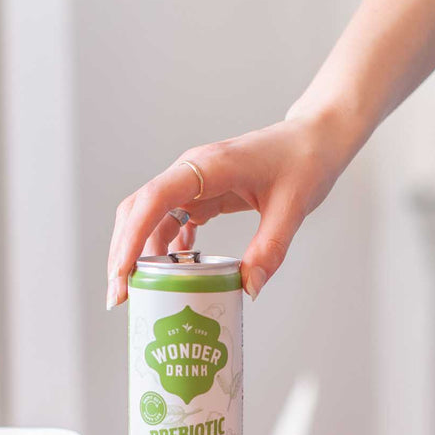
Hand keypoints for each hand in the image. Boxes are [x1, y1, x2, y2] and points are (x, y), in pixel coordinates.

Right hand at [104, 113, 349, 306]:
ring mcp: (194, 182)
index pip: (155, 199)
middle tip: (120, 295)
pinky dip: (165, 248)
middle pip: (138, 210)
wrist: (314, 139)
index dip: (132, 237)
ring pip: (150, 217)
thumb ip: (270, 249)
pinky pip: (171, 220)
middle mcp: (192, 171)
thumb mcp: (292, 208)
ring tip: (140, 291)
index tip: (122, 272)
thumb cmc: (305, 161)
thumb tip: (249, 289)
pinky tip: (173, 272)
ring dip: (141, 253)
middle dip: (123, 252)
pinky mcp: (202, 193)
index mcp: (209, 166)